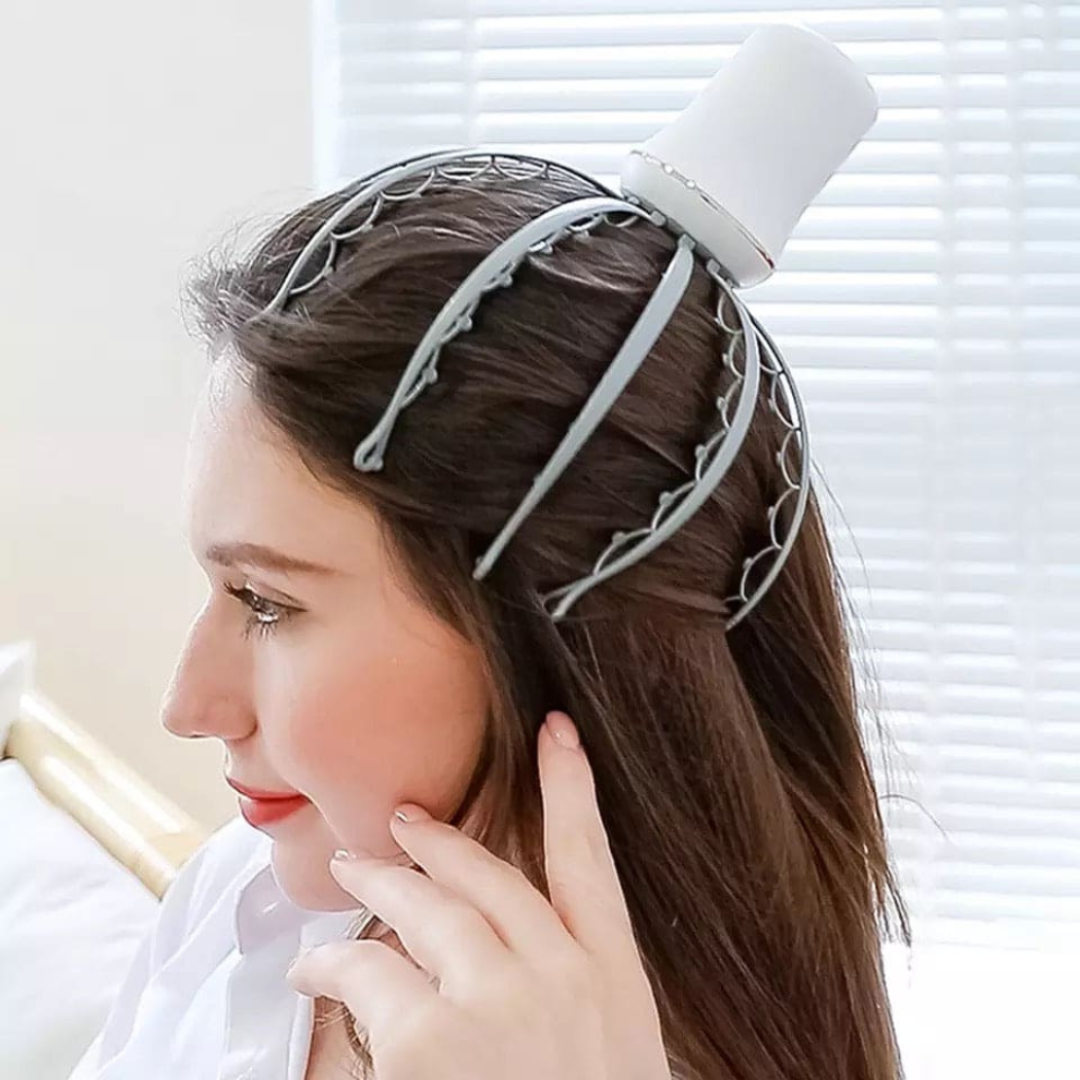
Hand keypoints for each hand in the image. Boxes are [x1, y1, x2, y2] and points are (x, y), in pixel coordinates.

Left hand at [286, 710, 671, 1079]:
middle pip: (489, 877)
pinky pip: (369, 969)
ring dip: (381, 883)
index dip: (573, 788)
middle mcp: (556, 972)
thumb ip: (573, 991)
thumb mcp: (607, 1049)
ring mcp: (493, 998)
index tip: (558, 732)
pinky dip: (334, 959)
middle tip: (403, 823)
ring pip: (425, 909)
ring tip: (351, 869)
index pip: (591, 859)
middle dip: (440, 843)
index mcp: (611, 980)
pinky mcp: (427, 1036)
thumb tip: (524, 945)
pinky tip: (316, 964)